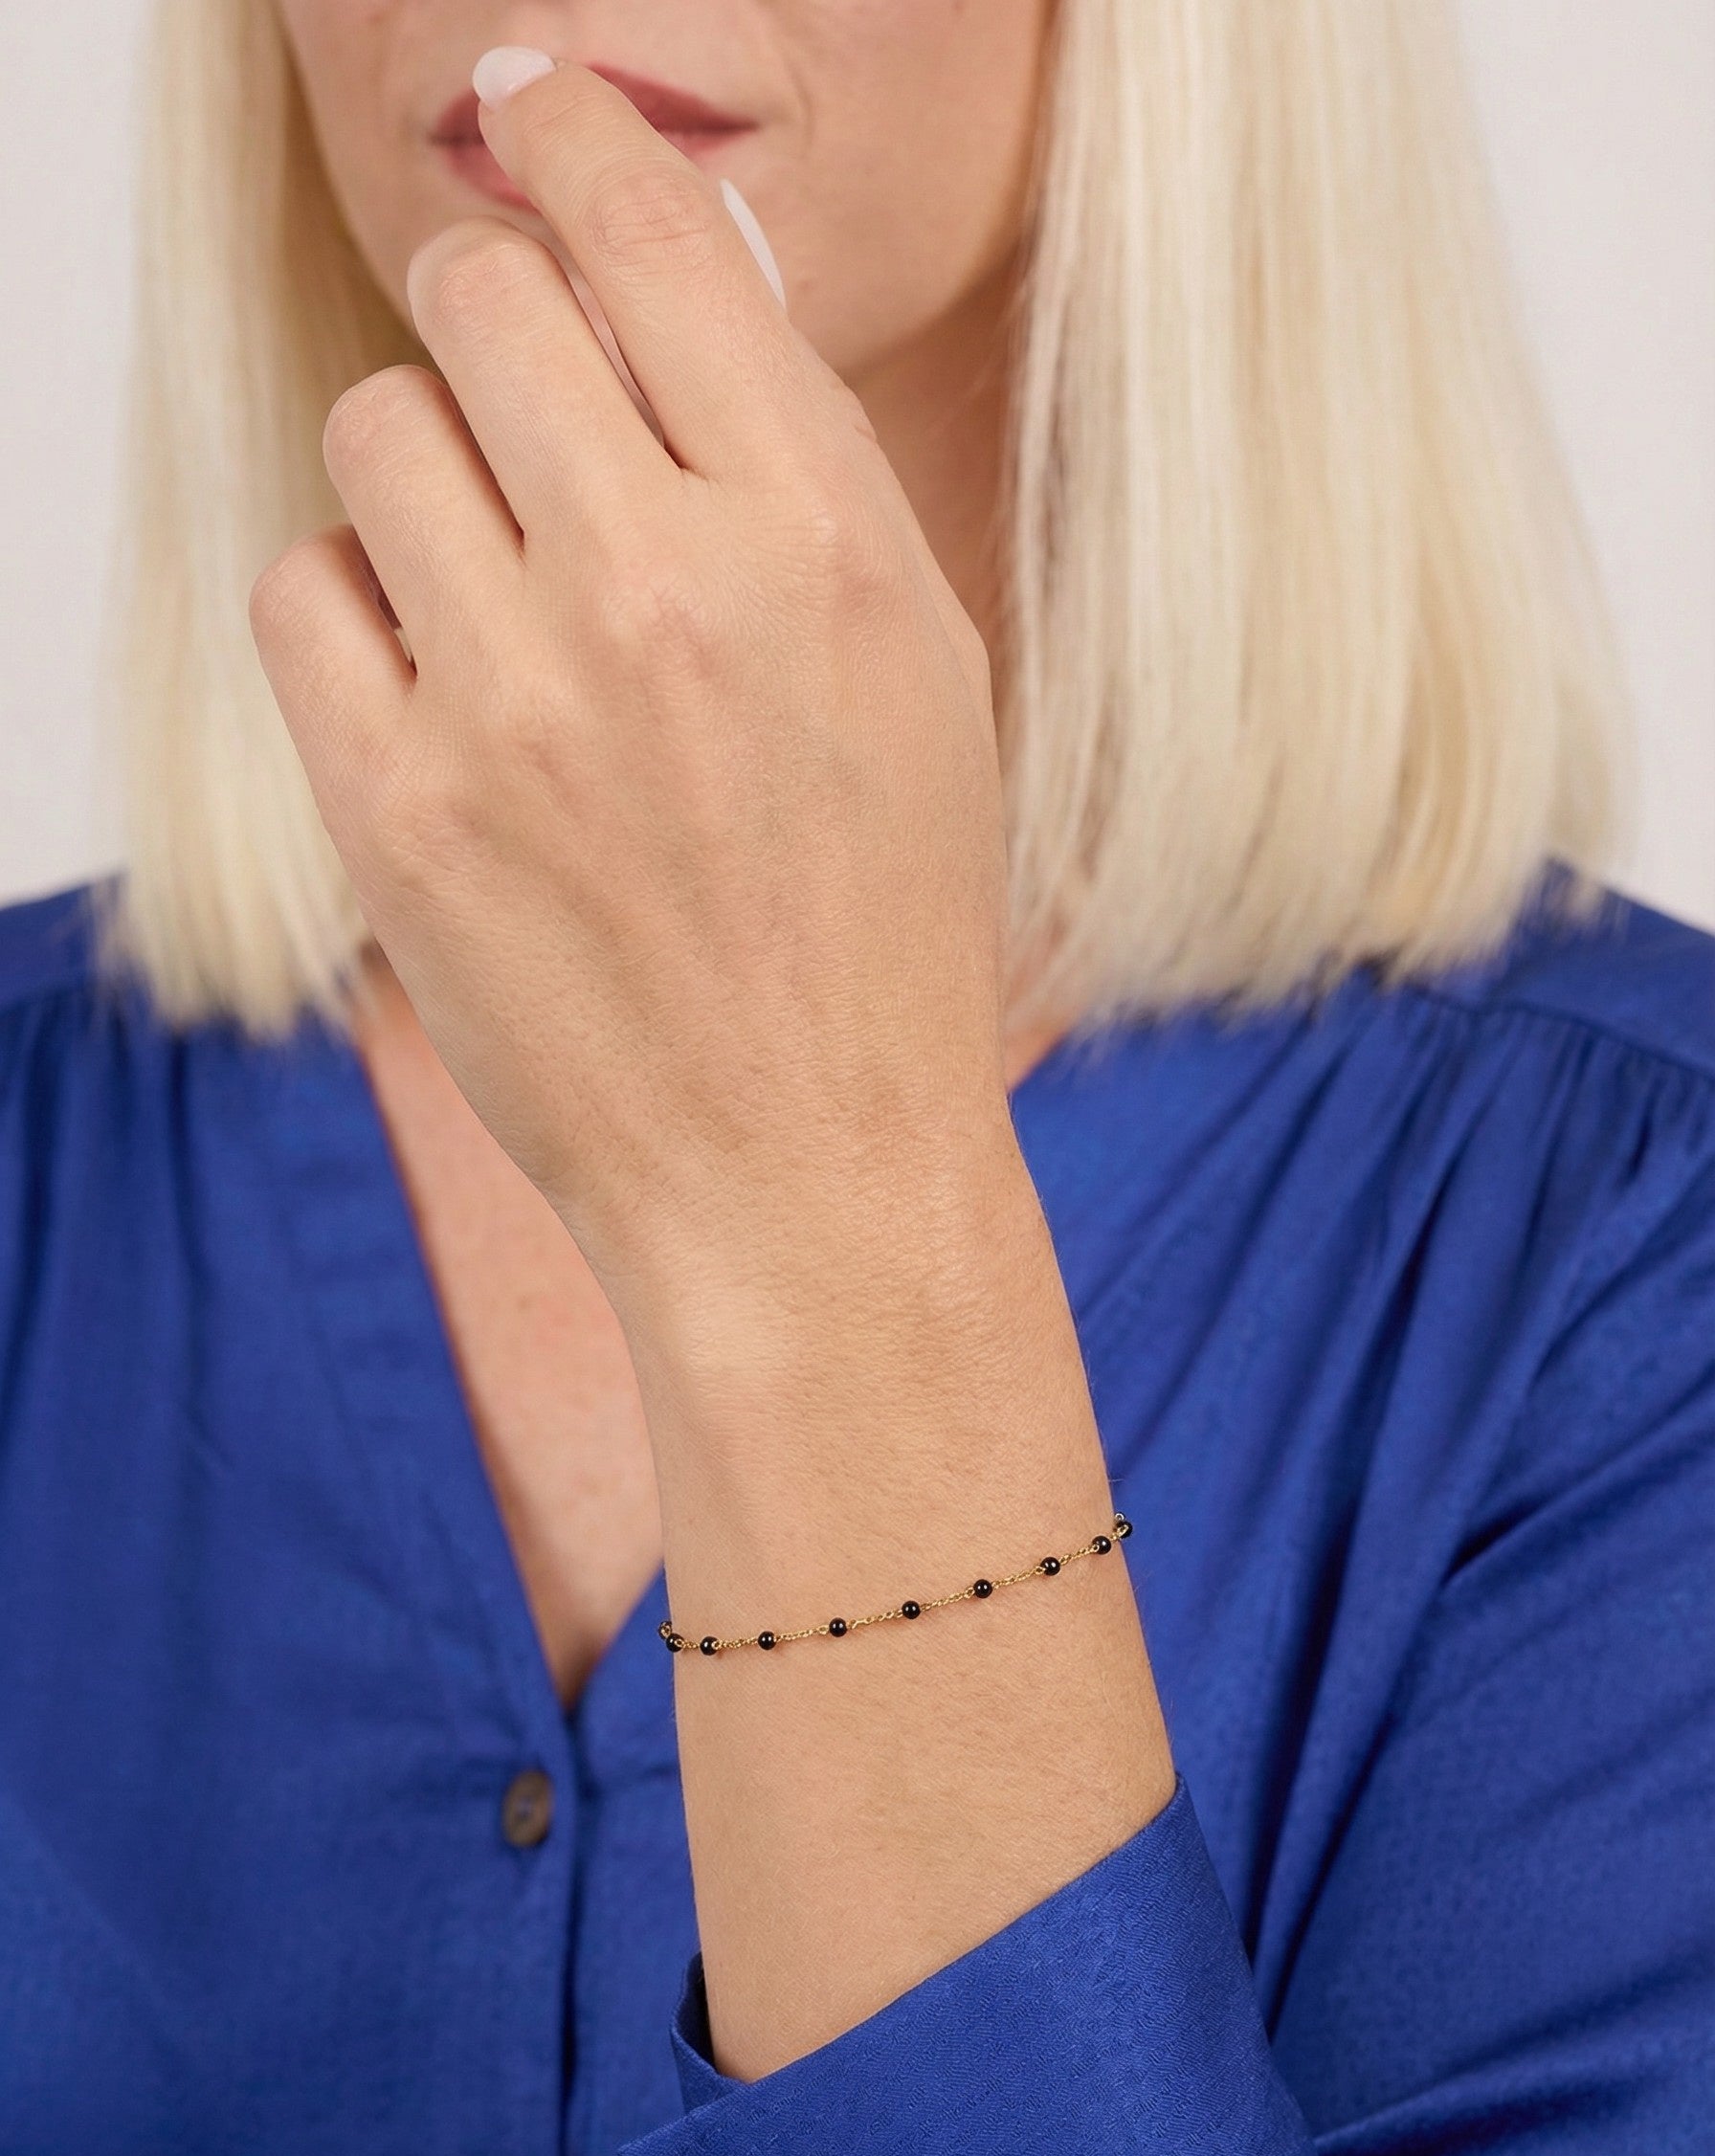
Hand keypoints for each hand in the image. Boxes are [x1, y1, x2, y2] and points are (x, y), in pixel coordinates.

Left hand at [249, 57, 1016, 1342]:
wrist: (804, 1167)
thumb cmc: (880, 921)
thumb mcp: (916, 666)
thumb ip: (793, 461)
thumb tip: (665, 265)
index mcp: (823, 543)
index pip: (647, 229)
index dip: (571, 137)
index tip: (534, 114)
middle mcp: (665, 596)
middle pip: (483, 293)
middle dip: (497, 314)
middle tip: (526, 396)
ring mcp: (517, 705)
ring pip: (379, 427)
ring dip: (431, 474)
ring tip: (504, 589)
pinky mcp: (399, 809)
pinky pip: (301, 584)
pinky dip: (360, 611)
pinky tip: (445, 688)